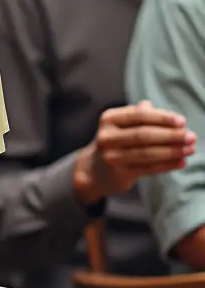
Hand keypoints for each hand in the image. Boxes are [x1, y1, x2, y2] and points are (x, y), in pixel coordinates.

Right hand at [73, 100, 196, 206]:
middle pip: (143, 135)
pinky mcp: (119, 173)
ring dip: (172, 151)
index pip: (139, 116)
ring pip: (147, 153)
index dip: (162, 118)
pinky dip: (167, 165)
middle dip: (170, 136)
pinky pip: (148, 169)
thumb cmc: (117, 140)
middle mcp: (107, 137)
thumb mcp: (123, 124)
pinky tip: (181, 162)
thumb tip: (165, 113)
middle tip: (192, 136)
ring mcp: (111, 156)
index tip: (183, 121)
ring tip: (191, 149)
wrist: (94, 168)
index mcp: (109, 119)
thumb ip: (141, 115)